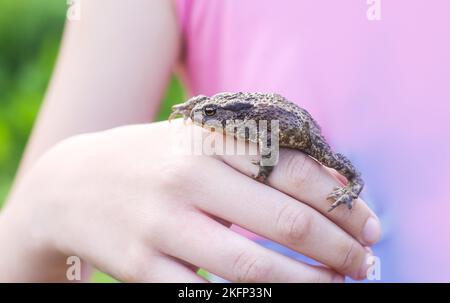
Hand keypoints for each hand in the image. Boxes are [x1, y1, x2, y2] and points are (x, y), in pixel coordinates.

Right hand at [0, 120, 380, 281]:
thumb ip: (259, 155)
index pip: (294, 172)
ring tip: (337, 286)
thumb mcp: (200, 141)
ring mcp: (162, 226)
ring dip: (308, 283)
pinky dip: (254, 299)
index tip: (370, 227)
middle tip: (365, 263)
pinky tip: (278, 297)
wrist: (71, 183)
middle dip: (338, 248)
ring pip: (253, 267)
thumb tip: (333, 187)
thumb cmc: (153, 160)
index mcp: (208, 141)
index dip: (343, 204)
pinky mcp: (141, 267)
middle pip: (284, 222)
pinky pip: (209, 295)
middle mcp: (187, 179)